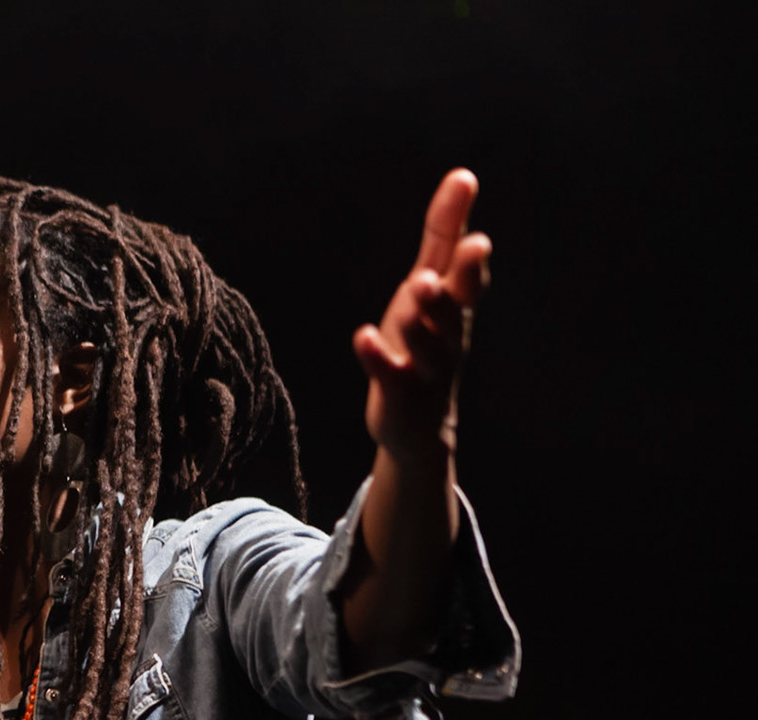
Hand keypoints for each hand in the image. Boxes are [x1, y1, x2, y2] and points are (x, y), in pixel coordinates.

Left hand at [353, 168, 491, 462]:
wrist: (418, 425)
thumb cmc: (425, 340)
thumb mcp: (433, 284)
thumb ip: (445, 235)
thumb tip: (463, 175)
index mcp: (456, 307)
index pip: (468, 276)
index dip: (472, 256)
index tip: (477, 232)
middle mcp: (448, 335)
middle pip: (456, 308)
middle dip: (458, 283)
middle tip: (462, 254)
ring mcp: (426, 366)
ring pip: (429, 342)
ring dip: (423, 316)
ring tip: (417, 287)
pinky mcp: (399, 392)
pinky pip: (390, 373)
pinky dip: (377, 356)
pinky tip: (362, 336)